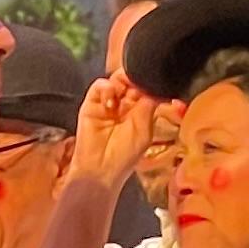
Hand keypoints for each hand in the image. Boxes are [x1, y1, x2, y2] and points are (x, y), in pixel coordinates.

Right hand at [76, 74, 162, 191]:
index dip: (149, 82)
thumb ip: (149, 105)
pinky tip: (110, 103)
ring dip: (121, 82)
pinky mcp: (91, 103)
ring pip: (116, 79)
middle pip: (131, 79)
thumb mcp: (144, 129)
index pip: (146, 87)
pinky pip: (99, 86)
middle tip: (137, 84)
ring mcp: (108, 102)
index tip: (153, 82)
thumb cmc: (124, 156)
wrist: (100, 169)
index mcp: (141, 109)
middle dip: (135, 78)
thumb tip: (156, 85)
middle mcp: (124, 103)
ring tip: (123, 95)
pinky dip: (106, 88)